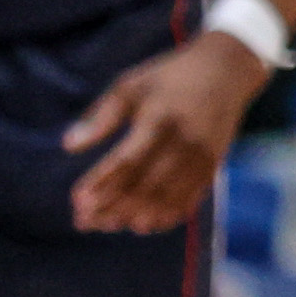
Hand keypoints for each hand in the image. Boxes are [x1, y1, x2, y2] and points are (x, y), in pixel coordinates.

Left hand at [63, 29, 267, 232]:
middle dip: (113, 207)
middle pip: (145, 185)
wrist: (227, 69)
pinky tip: (144, 225)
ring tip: (108, 226)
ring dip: (136, 215)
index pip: (127, 161)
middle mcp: (184, 142)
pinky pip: (189, 198)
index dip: (102, 184)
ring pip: (166, 196)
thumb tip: (68, 146)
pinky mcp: (213, 164)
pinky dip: (166, 215)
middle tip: (85, 222)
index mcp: (160, 119)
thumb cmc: (170, 76)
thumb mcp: (131, 85)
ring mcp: (202, 156)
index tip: (77, 201)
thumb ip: (101, 116)